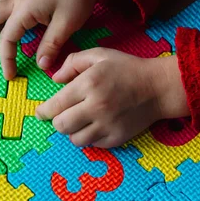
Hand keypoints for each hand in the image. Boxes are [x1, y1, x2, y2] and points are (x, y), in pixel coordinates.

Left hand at [36, 49, 189, 147]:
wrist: (158, 88)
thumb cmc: (127, 68)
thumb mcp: (100, 56)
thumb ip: (73, 63)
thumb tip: (55, 79)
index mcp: (89, 84)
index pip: (56, 105)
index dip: (44, 111)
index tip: (41, 113)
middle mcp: (96, 107)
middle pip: (61, 126)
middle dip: (58, 121)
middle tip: (63, 116)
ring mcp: (107, 125)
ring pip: (75, 140)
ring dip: (74, 132)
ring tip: (81, 122)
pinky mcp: (117, 138)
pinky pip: (94, 144)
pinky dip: (91, 137)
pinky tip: (97, 125)